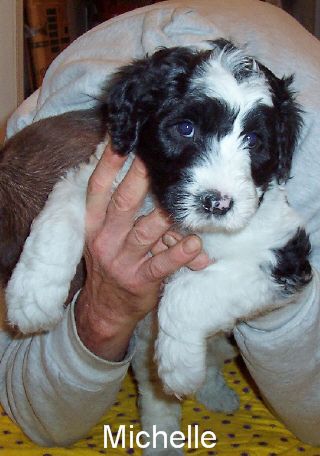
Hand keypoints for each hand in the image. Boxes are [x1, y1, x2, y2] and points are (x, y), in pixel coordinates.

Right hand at [75, 145, 210, 360]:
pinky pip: (162, 265)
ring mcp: (122, 261)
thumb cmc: (111, 262)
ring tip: (186, 200)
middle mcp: (104, 239)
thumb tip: (142, 168)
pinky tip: (196, 244)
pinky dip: (180, 254)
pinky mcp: (140, 281)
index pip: (98, 188)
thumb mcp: (104, 234)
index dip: (109, 164)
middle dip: (140, 178)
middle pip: (123, 204)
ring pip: (146, 233)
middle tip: (157, 157)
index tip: (122, 140)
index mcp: (93, 223)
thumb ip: (119, 208)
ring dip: (167, 216)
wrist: (105, 308)